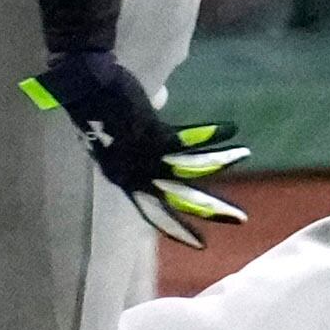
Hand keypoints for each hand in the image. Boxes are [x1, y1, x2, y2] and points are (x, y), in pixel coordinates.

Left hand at [20, 50, 249, 248]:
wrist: (84, 86)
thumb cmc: (97, 102)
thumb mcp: (119, 126)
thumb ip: (143, 123)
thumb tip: (161, 99)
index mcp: (123, 177)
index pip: (151, 211)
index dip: (176, 228)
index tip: (200, 243)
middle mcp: (133, 174)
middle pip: (178, 200)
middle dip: (210, 210)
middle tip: (240, 220)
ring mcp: (142, 156)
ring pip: (189, 169)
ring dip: (220, 162)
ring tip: (245, 155)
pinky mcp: (151, 135)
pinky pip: (187, 141)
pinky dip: (211, 134)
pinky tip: (232, 129)